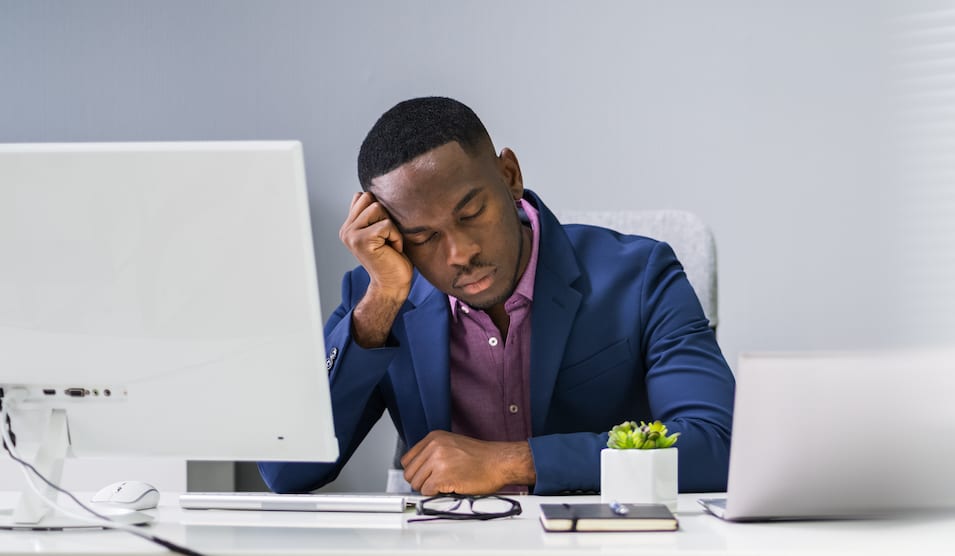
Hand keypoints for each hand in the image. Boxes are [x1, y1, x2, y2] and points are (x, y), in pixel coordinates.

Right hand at [339, 192, 412, 298]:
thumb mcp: (380, 231)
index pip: (363, 196)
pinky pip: (387, 224)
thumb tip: (372, 190)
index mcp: (348, 226)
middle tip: (387, 237)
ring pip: (378, 208)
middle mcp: (346, 230)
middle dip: (385, 215)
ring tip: (388, 243)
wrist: (393, 285)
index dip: (380, 210)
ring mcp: (351, 235)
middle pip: (370, 198)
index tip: (383, 232)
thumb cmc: (392, 258)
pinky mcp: (362, 241)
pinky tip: (392, 250)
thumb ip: (371, 214)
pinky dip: (395, 236)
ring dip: (391, 226)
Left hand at [400, 431, 535, 494]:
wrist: (500, 462)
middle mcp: (434, 447)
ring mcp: (438, 461)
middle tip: (435, 484)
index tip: (423, 476)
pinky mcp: (443, 476)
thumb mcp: (452, 444)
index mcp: (434, 437)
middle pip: (409, 473)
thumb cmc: (481, 457)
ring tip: (445, 484)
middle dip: (421, 482)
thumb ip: (433, 452)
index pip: (407, 459)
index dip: (415, 471)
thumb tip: (419, 469)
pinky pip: (427, 492)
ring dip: (428, 489)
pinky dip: (435, 495)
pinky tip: (448, 488)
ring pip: (416, 484)